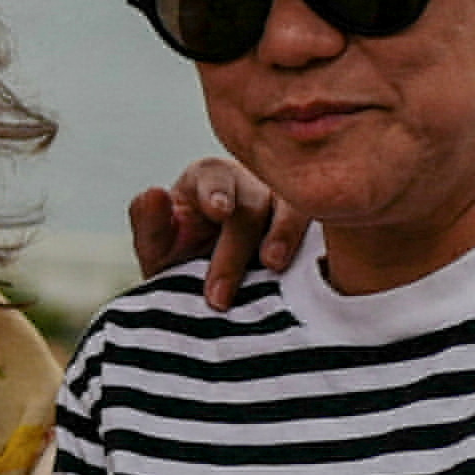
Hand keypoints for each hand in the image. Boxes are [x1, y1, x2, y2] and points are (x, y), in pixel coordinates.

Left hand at [125, 156, 308, 310]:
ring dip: (285, 236)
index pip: (214, 177)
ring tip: (272, 266)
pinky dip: (319, 241)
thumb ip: (150, 224)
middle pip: (251, 205)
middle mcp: (251, 183)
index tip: (218, 211)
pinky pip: (324, 228)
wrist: (216, 296)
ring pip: (293, 210)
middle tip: (219, 294)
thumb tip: (153, 192)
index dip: (216, 193)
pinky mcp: (314, 228)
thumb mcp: (158, 249)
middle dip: (234, 250)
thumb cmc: (182, 262)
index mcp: (209, 178)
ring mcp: (286, 204)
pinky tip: (318, 263)